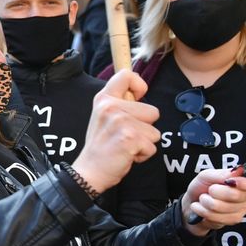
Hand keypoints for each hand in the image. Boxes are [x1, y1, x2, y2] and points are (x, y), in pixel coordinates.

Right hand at [71, 70, 159, 193]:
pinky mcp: (130, 138)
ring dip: (144, 142)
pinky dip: (143, 154)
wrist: (90, 170)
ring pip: (155, 131)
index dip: (139, 85)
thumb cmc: (101, 145)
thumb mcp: (103, 116)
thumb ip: (119, 102)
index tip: (137, 98)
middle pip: (152, 111)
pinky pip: (152, 146)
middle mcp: (111, 107)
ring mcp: (121, 122)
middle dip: (145, 127)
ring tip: (125, 145)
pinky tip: (127, 154)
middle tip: (124, 135)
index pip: (126, 75)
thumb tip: (138, 90)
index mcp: (103, 99)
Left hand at [181, 165, 245, 236]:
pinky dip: (202, 210)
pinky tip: (201, 207)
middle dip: (214, 191)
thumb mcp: (207, 176)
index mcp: (242, 184)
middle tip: (210, 190)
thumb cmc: (202, 187)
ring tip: (203, 198)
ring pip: (220, 207)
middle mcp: (245, 197)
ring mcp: (240, 211)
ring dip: (205, 201)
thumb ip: (221, 174)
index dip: (242, 184)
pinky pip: (214, 216)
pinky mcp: (231, 221)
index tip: (228, 181)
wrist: (192, 203)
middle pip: (234, 195)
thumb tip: (238, 170)